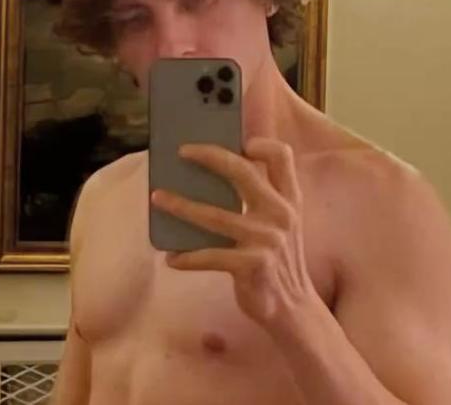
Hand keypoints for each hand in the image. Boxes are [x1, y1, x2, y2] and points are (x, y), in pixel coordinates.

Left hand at [151, 137, 319, 330]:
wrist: (293, 308)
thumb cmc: (277, 259)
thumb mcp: (279, 224)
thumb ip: (261, 199)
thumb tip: (210, 176)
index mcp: (289, 200)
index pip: (282, 157)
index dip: (262, 143)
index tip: (240, 141)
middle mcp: (280, 214)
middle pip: (243, 171)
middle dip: (209, 156)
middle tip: (181, 151)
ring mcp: (267, 239)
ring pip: (214, 215)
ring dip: (180, 205)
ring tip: (157, 198)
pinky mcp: (252, 265)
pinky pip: (209, 256)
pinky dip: (187, 257)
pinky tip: (171, 258)